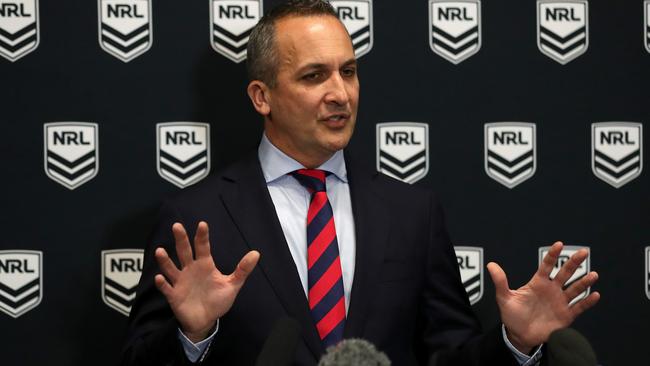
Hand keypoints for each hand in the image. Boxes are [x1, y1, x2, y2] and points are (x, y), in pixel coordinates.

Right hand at [154, 221, 259, 342]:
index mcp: (205, 265)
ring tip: (160, 251)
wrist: (206, 321)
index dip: (202, 236)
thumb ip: (242, 270)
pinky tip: (160, 278)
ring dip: (165, 260)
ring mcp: (181, 282)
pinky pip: (166, 288)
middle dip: (181, 239)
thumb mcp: (232, 285)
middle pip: (184, 251)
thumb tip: (256, 253)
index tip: (202, 224)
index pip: (203, 247)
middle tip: (177, 226)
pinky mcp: (174, 295)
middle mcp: (191, 270)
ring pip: (171, 268)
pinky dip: (162, 283)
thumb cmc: (217, 300)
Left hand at [487, 241, 599, 353]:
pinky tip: (595, 295)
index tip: (559, 244)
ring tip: (593, 274)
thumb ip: (500, 282)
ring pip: (575, 289)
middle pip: (564, 273)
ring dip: (584, 282)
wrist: (519, 335)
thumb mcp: (504, 298)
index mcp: (538, 283)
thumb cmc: (512, 315)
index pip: (547, 266)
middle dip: (574, 263)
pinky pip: (579, 307)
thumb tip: (490, 264)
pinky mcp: (566, 315)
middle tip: (583, 252)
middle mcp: (551, 290)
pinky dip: (587, 302)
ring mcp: (560, 302)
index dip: (552, 255)